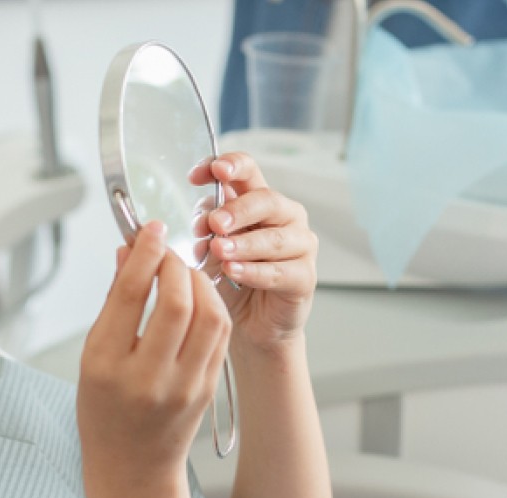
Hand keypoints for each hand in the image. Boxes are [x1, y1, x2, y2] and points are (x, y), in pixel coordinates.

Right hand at [77, 221, 232, 497]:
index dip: (144, 252)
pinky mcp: (208, 387)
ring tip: (184, 272)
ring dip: (200, 282)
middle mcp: (148, 377)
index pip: (131, 294)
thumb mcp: (92, 355)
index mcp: (108, 365)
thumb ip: (112, 301)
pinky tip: (198, 296)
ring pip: (209, 316)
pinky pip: (220, 335)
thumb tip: (126, 252)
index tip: (150, 230)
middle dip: (175, 264)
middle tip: (167, 250)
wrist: (132, 464)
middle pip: (176, 302)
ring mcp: (184, 385)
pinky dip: (212, 305)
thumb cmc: (104, 411)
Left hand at [190, 152, 317, 347]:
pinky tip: (234, 272)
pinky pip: (280, 271)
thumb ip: (208, 228)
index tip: (201, 174)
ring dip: (244, 243)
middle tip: (214, 222)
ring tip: (219, 250)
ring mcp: (300, 246)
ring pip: (275, 238)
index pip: (249, 170)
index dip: (228, 166)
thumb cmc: (232, 280)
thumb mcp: (211, 247)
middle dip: (237, 209)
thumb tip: (203, 219)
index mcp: (258, 201)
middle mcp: (285, 217)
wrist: (249, 324)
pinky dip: (255, 272)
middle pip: (265, 200)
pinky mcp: (305, 277)